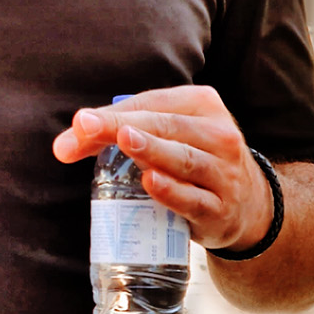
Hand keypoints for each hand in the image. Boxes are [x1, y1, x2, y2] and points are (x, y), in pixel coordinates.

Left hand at [52, 84, 273, 253]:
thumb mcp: (167, 135)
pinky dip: (173, 191)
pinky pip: (195, 199)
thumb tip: (64, 144)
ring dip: (152, 149)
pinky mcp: (221, 210)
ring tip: (124, 140)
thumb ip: (118, 133)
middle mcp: (218, 134)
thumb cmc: (194, 159)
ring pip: (184, 158)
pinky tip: (151, 182)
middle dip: (120, 126)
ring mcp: (223, 173)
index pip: (151, 104)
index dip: (112, 113)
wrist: (249, 205)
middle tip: (85, 127)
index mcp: (201, 105)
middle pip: (165, 126)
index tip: (78, 123)